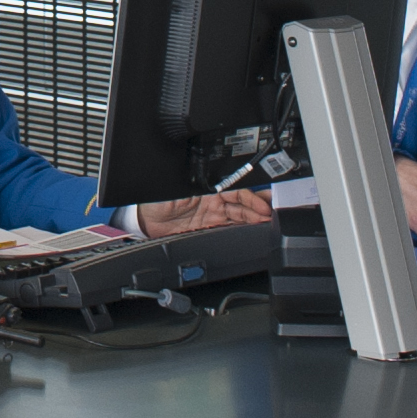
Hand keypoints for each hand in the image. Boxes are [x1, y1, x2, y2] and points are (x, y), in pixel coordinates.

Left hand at [130, 190, 269, 237]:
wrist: (144, 220)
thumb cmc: (154, 198)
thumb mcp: (176, 191)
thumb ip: (195, 188)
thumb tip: (210, 185)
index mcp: (206, 187)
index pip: (234, 190)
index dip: (250, 198)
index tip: (262, 206)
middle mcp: (211, 200)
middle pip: (240, 204)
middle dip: (257, 209)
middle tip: (272, 216)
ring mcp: (210, 215)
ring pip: (237, 217)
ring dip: (252, 220)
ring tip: (267, 224)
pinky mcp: (206, 228)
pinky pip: (227, 229)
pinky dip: (240, 231)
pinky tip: (251, 232)